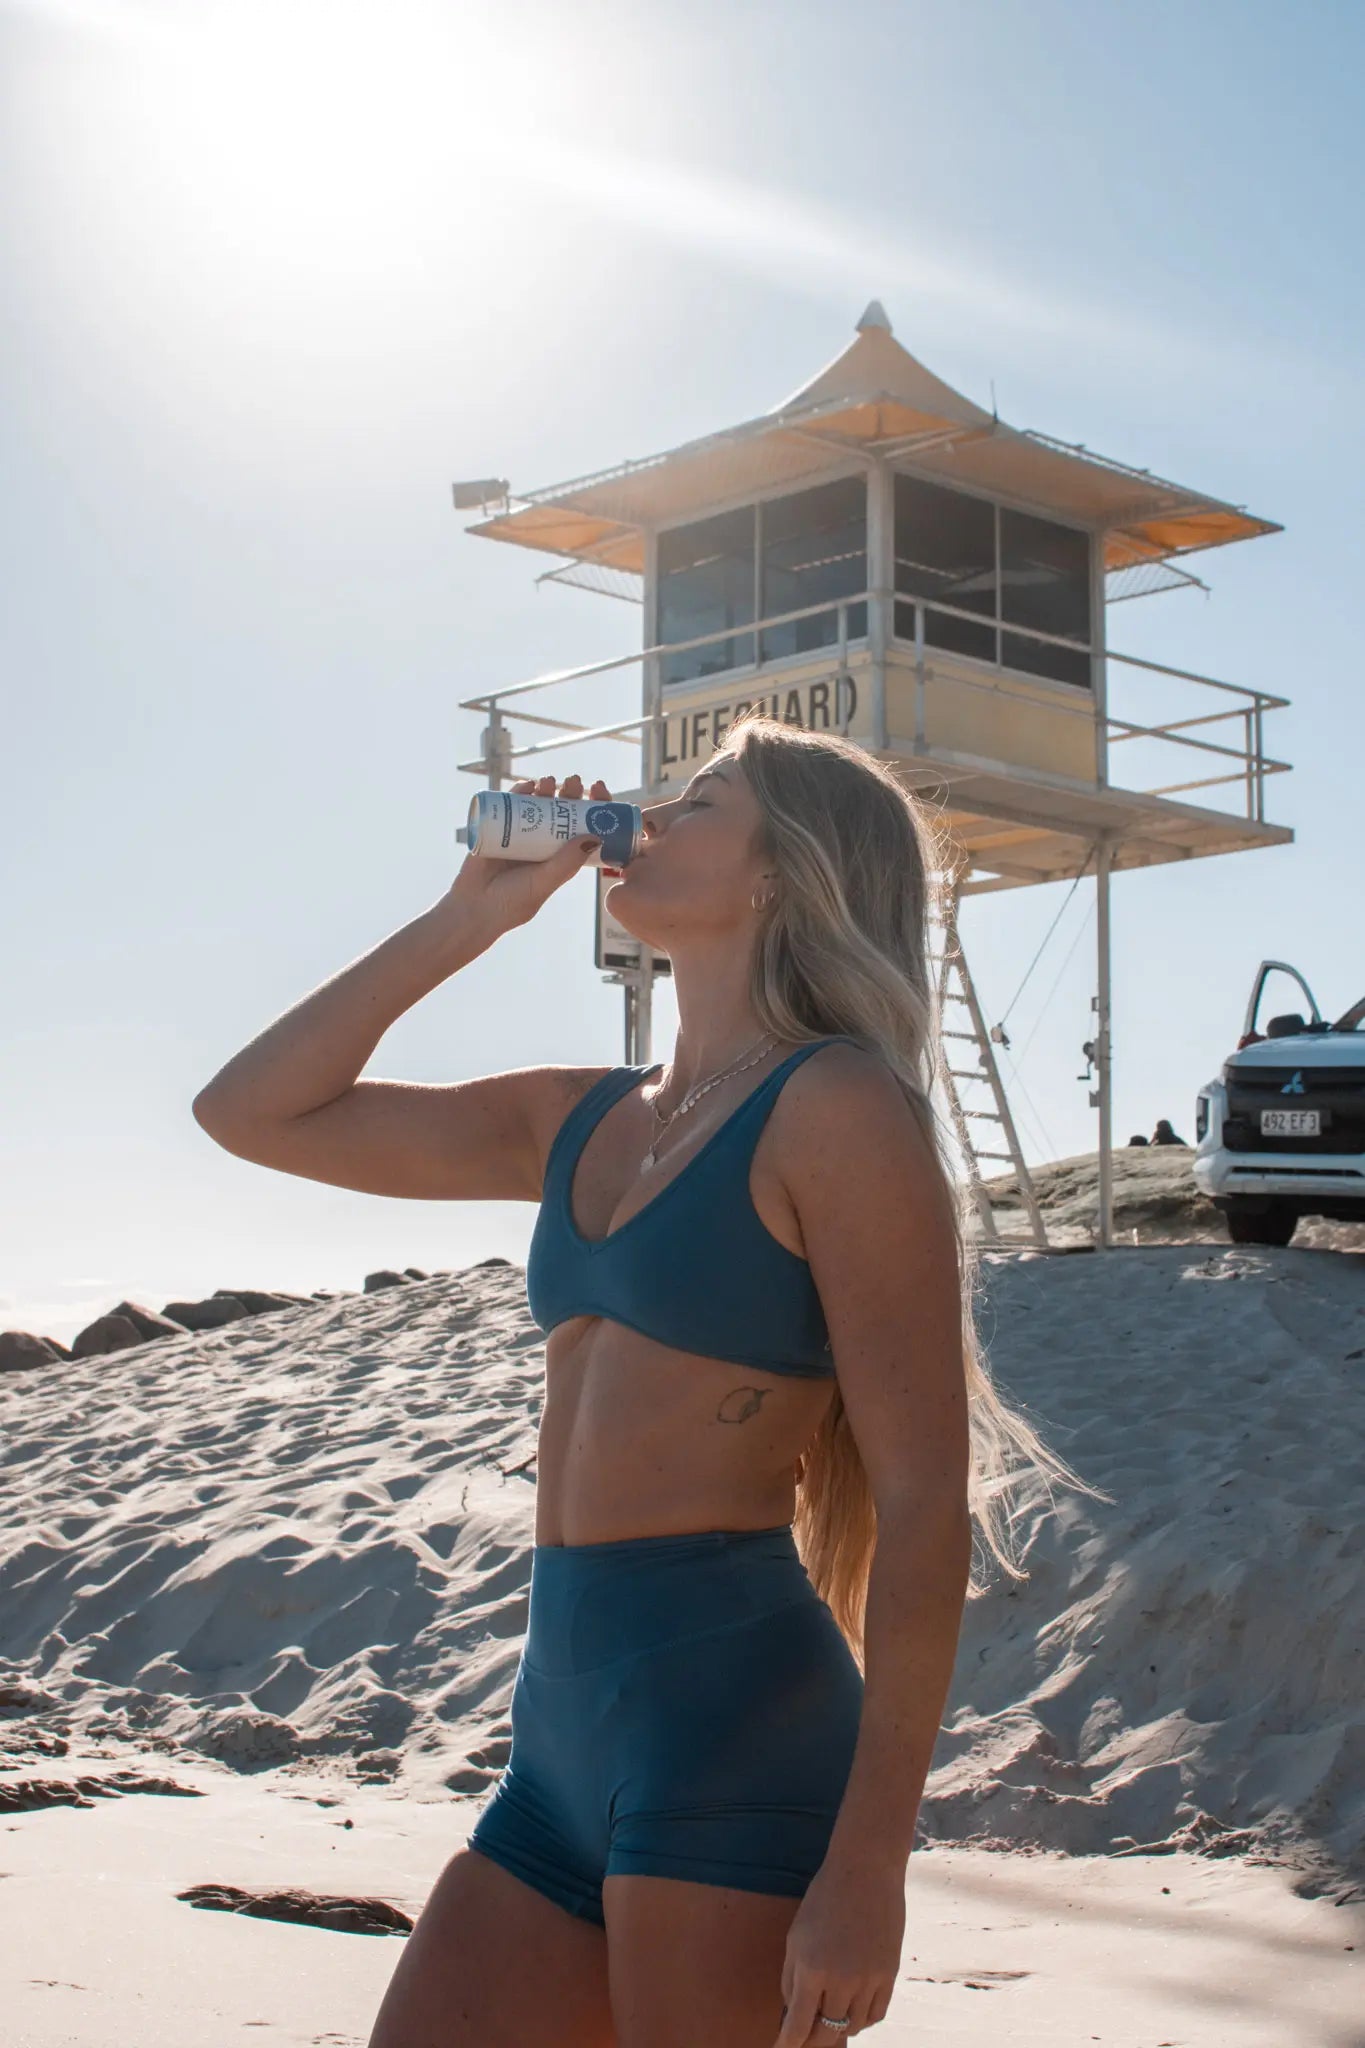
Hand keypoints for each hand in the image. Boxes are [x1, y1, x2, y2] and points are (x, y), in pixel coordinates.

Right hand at [446, 772, 612, 933]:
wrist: (473, 907)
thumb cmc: (512, 902)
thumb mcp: (544, 882)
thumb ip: (567, 863)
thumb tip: (595, 836)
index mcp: (561, 856)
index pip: (583, 827)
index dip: (593, 809)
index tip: (599, 792)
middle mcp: (544, 841)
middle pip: (562, 810)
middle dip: (571, 792)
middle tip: (575, 780)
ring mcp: (522, 832)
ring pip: (538, 804)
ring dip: (547, 788)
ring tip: (550, 781)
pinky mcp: (498, 827)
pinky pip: (510, 804)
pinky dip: (519, 791)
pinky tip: (527, 785)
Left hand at [773, 1865, 903, 2042]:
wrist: (865, 1870)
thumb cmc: (824, 1899)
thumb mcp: (796, 1936)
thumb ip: (791, 1978)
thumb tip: (793, 2012)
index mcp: (811, 1969)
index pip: (798, 2026)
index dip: (788, 2044)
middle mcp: (841, 1980)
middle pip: (827, 2033)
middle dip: (813, 2040)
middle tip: (806, 2038)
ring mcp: (868, 1979)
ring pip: (853, 2027)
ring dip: (839, 2028)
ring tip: (831, 2015)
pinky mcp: (889, 1974)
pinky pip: (876, 2015)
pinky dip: (863, 2019)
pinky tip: (854, 2009)